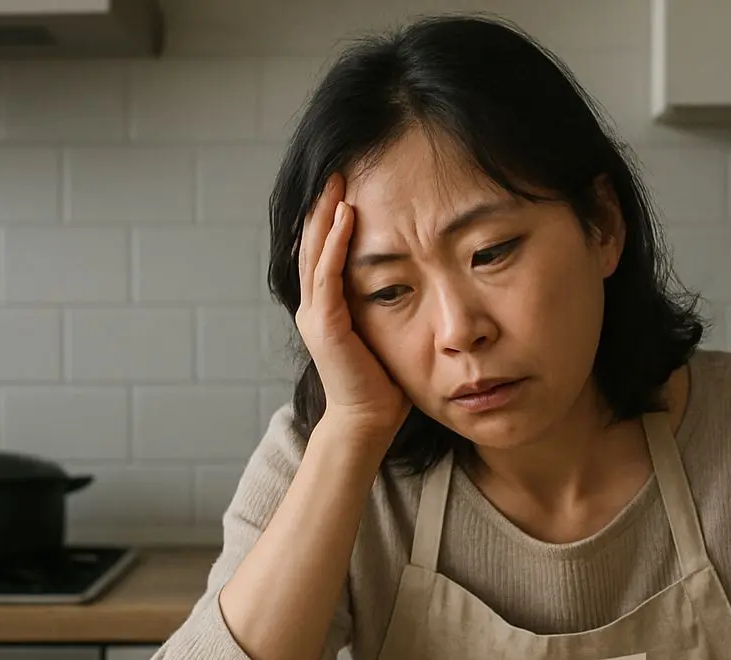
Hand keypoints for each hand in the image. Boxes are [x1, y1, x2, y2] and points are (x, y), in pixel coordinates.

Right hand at [296, 173, 410, 439]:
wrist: (370, 421)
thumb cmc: (384, 381)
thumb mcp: (387, 329)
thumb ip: (389, 300)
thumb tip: (417, 272)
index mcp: (326, 305)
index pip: (324, 250)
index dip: (330, 216)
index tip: (346, 183)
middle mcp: (314, 305)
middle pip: (312, 243)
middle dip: (323, 205)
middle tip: (337, 168)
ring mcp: (315, 314)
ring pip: (315, 253)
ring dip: (325, 215)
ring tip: (337, 182)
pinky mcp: (326, 325)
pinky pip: (327, 276)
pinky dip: (333, 245)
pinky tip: (344, 218)